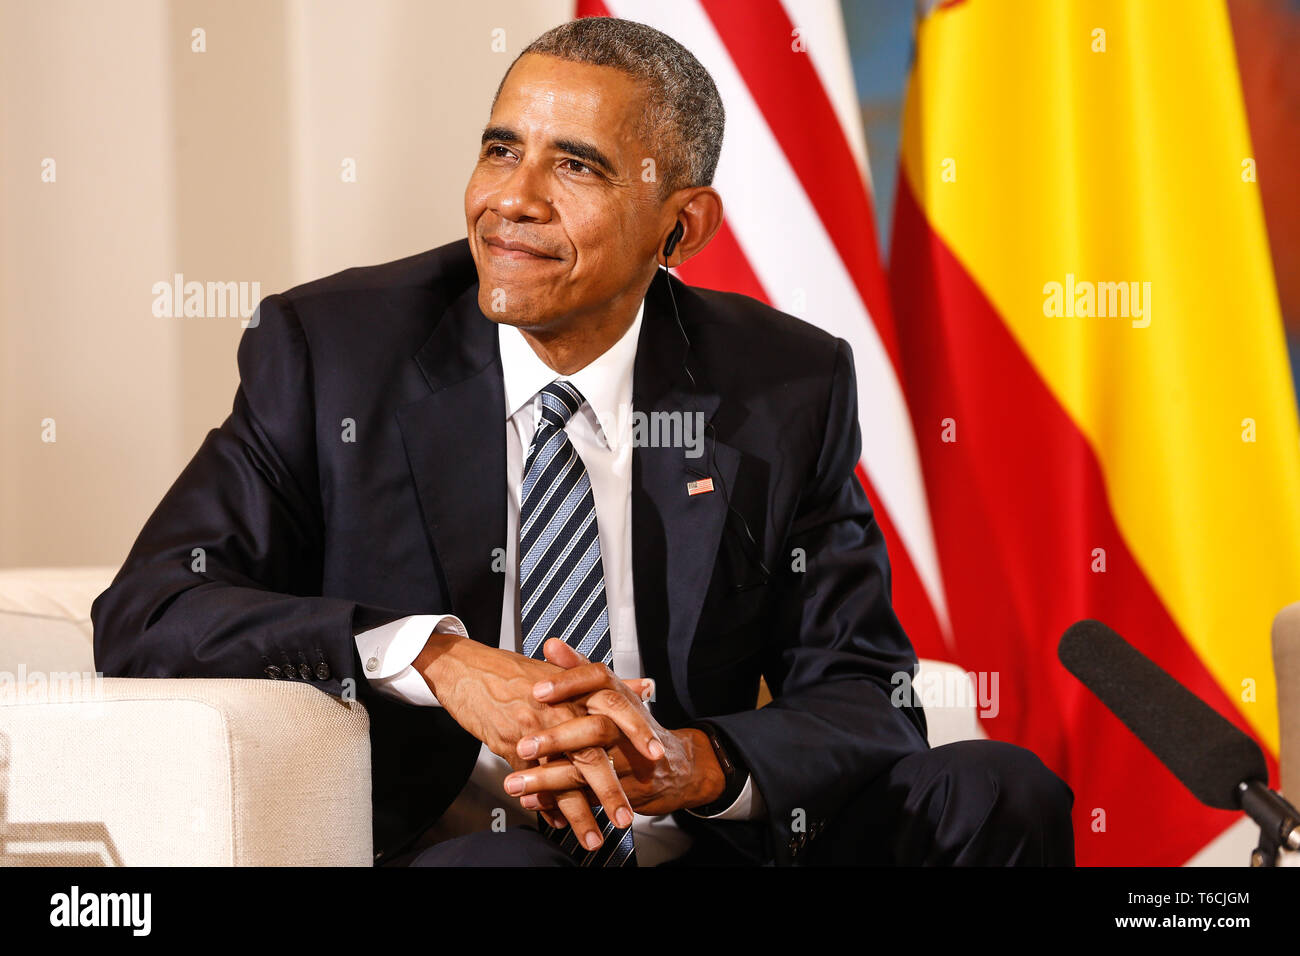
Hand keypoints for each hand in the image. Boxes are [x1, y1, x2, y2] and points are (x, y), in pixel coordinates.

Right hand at [414, 631, 663, 847]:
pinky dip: (546, 805)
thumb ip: (607, 686)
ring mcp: (533, 732)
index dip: (637, 732)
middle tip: (625, 817)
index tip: (656, 755)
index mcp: (573, 689)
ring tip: (593, 838)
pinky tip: (558, 823)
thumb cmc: (512, 671)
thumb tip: (644, 687)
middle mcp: (556, 710)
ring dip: (578, 811)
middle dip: (610, 790)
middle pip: (590, 753)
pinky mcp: (509, 748)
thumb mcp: (561, 671)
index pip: (614, 708)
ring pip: (561, 777)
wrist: (466, 669)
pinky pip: (533, 783)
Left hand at [504, 640, 725, 816]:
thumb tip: (551, 644)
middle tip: (524, 745)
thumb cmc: (631, 724)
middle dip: (558, 739)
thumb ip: (577, 668)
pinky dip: (558, 802)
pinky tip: (533, 802)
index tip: (537, 690)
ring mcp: (628, 759)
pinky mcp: (625, 790)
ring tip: (516, 784)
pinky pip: (589, 797)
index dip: (568, 683)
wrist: (673, 766)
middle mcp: (626, 725)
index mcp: (620, 694)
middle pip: (595, 728)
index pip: (597, 680)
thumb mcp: (610, 691)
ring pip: (588, 768)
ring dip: (549, 778)